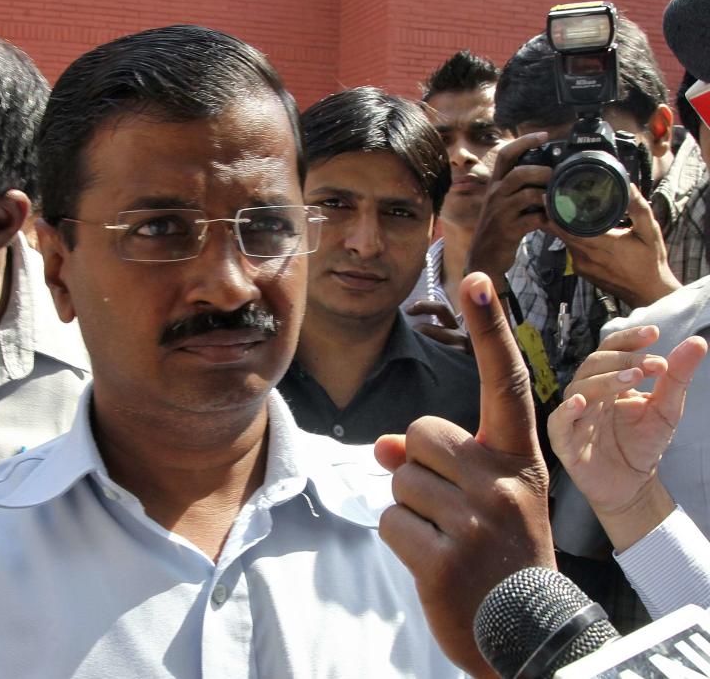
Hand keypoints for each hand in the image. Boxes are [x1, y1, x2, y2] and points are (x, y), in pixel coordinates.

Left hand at [376, 272, 554, 676]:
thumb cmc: (502, 552)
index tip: (478, 279)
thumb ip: (442, 461)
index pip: (505, 384)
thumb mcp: (489, 498)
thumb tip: (383, 446)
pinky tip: (434, 560)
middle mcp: (503, 481)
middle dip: (418, 463)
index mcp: (520, 459)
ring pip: (397, 479)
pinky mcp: (443, 558)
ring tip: (447, 537)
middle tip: (451, 505)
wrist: (525, 629)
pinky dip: (400, 539)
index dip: (490, 330)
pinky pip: (389, 521)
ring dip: (410, 506)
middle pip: (419, 432)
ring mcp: (476, 521)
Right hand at [465, 133, 551, 282]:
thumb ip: (518, 188)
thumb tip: (547, 172)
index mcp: (495, 185)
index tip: (545, 135)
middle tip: (557, 176)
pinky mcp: (508, 231)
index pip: (505, 154)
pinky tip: (555, 220)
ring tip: (559, 198)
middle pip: (518, 172)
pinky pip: (532, 220)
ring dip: (547, 195)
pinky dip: (547, 218)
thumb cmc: (498, 228)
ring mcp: (500, 214)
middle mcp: (495, 196)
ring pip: (526, 195)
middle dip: (542, 171)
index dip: (524, 141)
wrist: (483, 258)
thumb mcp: (502, 203)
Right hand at [548, 325, 706, 550]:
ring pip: (579, 388)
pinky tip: (582, 402)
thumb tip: (698, 342)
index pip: (611, 350)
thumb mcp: (667, 409)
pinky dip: (566, 410)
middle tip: (654, 365)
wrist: (632, 485)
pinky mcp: (565, 441)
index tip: (654, 333)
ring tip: (632, 378)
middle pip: (594, 364)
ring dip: (604, 380)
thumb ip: (677, 377)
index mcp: (608, 380)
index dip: (628, 339)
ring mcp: (574, 416)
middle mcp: (588, 393)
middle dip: (623, 360)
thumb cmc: (644, 443)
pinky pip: (558, 421)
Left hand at [556, 185, 681, 307]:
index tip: (551, 196)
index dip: (557, 212)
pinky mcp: (581, 271)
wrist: (648, 292)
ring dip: (562, 226)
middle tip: (554, 196)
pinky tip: (575, 227)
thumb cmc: (650, 261)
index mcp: (602, 245)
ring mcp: (581, 265)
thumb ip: (638, 208)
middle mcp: (587, 256)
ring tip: (563, 207)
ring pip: (565, 241)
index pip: (569, 227)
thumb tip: (629, 186)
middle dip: (556, 215)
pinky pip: (570, 250)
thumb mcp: (650, 231)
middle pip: (562, 232)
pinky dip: (570, 238)